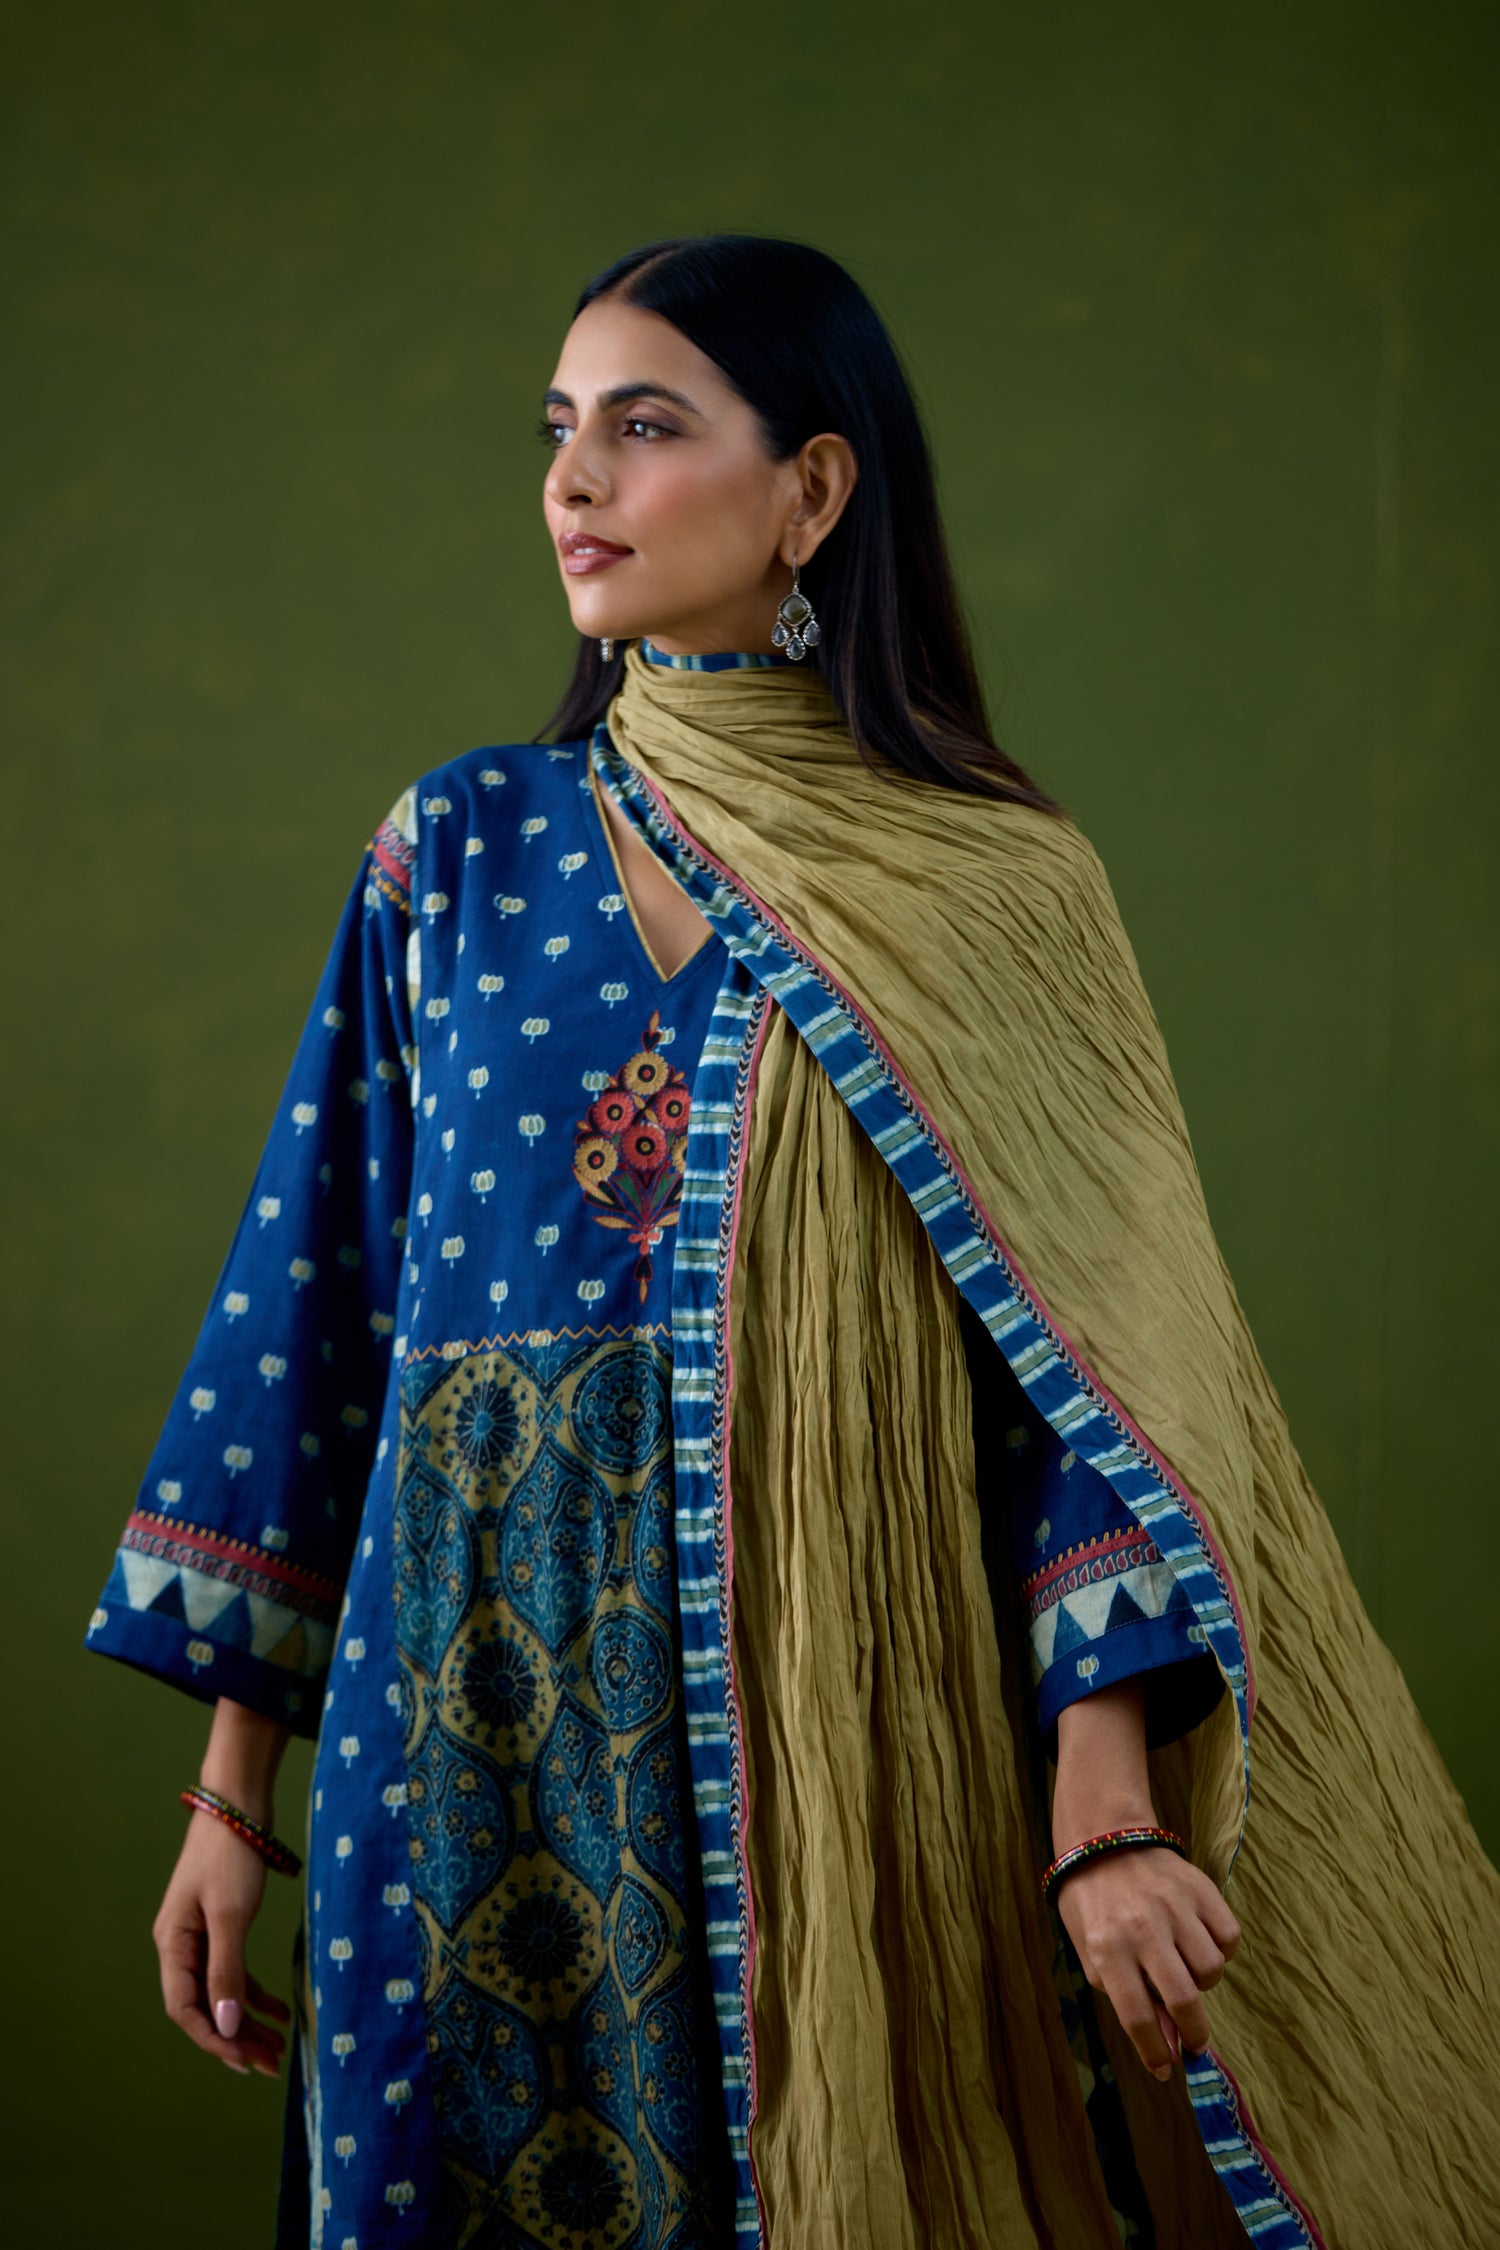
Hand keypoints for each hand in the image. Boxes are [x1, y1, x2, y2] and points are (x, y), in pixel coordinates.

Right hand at [152, 1804, 290, 2078]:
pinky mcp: (222, 1924)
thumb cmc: (231, 1854)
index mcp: (172, 1944)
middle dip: (235, 2038)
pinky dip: (255, 1993)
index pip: (186, 2009)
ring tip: (279, 2048)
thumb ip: (227, 1971)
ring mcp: (201, 1935)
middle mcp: (181, 1945)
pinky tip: (280, 2010)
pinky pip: (234, 1971)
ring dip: (247, 2021)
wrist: (238, 1802)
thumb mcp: (231, 1915)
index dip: (215, 2040)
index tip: (246, 2062)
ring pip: (221, 1993)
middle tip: (269, 2064)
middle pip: (204, 2006)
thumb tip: (226, 2027)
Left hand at [1054, 1841, 1240, 2080]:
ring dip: (1202, 1983)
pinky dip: (1220, 1950)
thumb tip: (1170, 2043)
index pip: (1137, 2017)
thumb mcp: (1092, 1955)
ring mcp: (1175, 1906)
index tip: (1165, 2070)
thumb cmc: (1093, 1906)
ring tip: (1184, 1969)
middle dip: (1194, 2034)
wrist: (1105, 1841)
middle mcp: (1142, 1928)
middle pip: (1184, 2000)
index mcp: (1107, 1947)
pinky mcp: (1201, 1889)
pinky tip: (1199, 1943)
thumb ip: (1126, 1998)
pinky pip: (1229, 1938)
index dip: (1155, 2053)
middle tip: (1194, 2041)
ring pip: (1212, 1971)